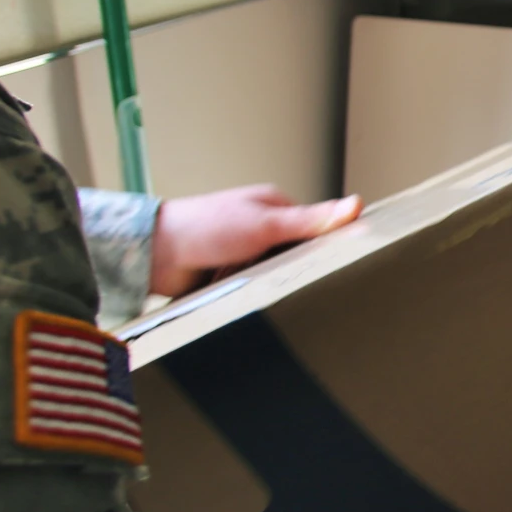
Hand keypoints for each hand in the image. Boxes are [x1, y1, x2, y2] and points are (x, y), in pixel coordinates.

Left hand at [150, 185, 361, 296]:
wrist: (156, 254)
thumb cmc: (204, 226)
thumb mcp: (265, 223)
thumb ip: (310, 220)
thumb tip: (355, 205)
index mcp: (275, 210)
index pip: (317, 231)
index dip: (327, 248)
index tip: (343, 265)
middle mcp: (262, 233)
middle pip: (298, 258)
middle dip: (297, 273)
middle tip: (302, 287)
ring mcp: (246, 258)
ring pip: (277, 279)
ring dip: (273, 288)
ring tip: (275, 297)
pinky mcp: (232, 281)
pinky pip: (256, 294)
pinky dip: (256, 299)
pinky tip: (259, 306)